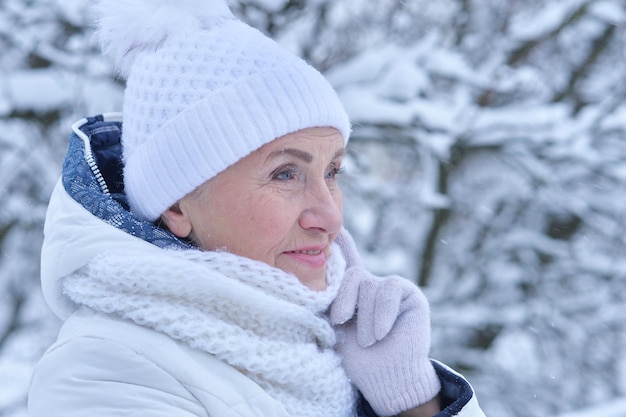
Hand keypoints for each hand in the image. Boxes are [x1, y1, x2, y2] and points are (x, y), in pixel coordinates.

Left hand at [330, 230, 440, 416]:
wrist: (385, 378)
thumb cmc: (358, 358)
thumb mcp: (335, 327)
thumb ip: (329, 300)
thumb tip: (316, 270)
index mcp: (353, 293)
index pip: (348, 263)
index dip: (343, 244)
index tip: (336, 226)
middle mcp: (372, 285)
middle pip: (352, 276)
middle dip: (343, 300)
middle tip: (341, 322)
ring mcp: (391, 288)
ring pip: (369, 286)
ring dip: (365, 317)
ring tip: (368, 340)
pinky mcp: (409, 294)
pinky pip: (389, 289)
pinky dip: (381, 313)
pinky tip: (380, 332)